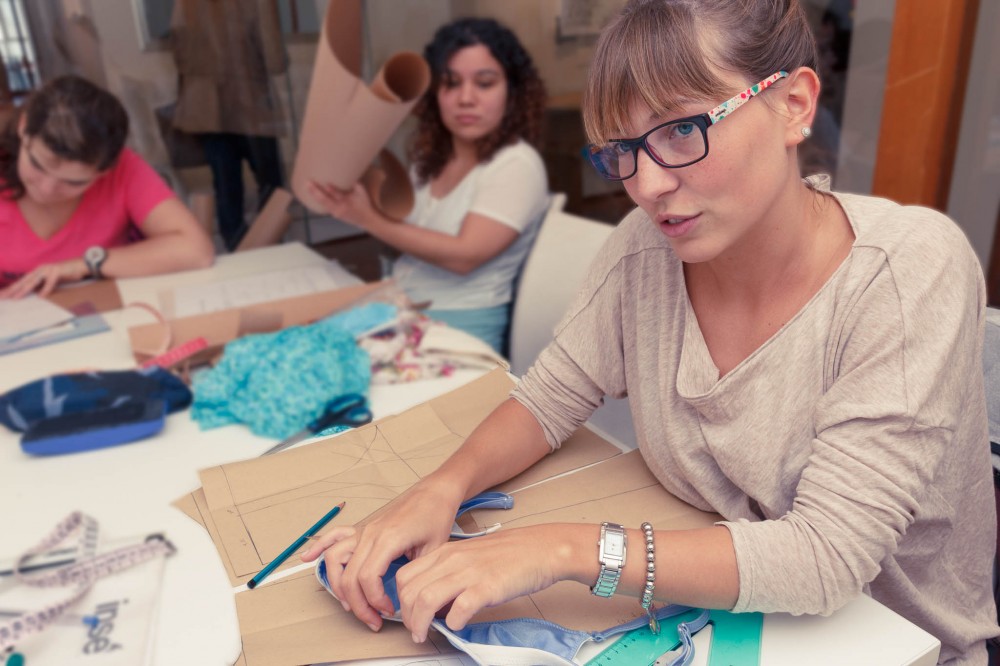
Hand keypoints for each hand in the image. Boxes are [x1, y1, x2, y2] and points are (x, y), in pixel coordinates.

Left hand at [0, 259, 86, 298]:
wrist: (81, 265)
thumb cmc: (67, 273)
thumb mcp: (52, 280)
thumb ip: (43, 285)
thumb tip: (36, 294)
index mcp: (38, 272)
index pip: (22, 281)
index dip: (13, 288)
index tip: (4, 295)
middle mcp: (40, 269)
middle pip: (24, 281)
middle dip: (13, 289)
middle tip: (3, 297)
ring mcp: (48, 269)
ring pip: (33, 281)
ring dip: (24, 290)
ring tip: (16, 298)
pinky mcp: (57, 271)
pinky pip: (50, 282)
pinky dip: (45, 289)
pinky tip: (41, 296)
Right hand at [299, 480, 462, 630]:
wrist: (435, 491)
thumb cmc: (436, 515)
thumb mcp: (434, 550)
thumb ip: (415, 575)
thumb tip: (407, 601)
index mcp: (388, 539)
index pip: (367, 578)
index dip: (374, 601)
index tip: (388, 611)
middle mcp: (370, 534)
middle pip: (349, 575)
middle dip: (358, 604)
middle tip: (373, 620)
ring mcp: (364, 529)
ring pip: (335, 560)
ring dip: (338, 585)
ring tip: (350, 604)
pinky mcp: (363, 527)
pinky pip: (334, 536)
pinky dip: (318, 547)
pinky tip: (307, 558)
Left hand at [307, 180, 377, 229]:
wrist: (367, 220)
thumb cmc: (366, 204)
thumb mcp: (362, 192)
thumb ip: (354, 182)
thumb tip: (346, 171)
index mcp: (348, 202)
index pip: (338, 195)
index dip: (332, 190)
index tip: (326, 184)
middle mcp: (340, 208)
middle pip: (325, 200)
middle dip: (316, 191)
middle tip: (308, 182)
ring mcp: (336, 212)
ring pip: (322, 203)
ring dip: (314, 195)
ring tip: (307, 186)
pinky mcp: (334, 213)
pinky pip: (324, 206)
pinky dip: (317, 200)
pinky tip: (311, 194)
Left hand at [395, 524, 568, 641]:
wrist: (542, 548)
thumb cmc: (510, 554)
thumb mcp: (470, 556)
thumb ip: (449, 573)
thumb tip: (435, 604)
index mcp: (446, 552)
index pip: (404, 576)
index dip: (401, 600)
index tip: (409, 615)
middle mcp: (452, 560)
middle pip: (409, 590)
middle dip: (407, 617)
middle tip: (416, 630)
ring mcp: (469, 572)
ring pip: (426, 599)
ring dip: (420, 623)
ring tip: (426, 634)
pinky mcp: (488, 586)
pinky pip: (459, 608)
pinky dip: (453, 622)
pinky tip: (458, 624)